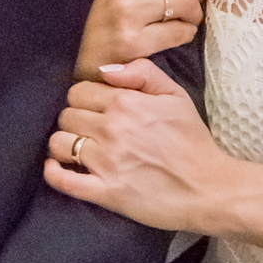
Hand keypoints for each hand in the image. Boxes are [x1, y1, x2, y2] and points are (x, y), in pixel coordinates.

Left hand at [45, 57, 234, 231]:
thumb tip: (105, 70)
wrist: (209, 188)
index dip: (85, 98)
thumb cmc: (193, 141)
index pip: (79, 91)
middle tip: (91, 129)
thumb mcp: (176, 95)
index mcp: (127, 103)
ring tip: (79, 148)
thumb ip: (142, 72)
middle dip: (76, 119)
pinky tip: (56, 167)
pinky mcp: (106, 192)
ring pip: (59, 143)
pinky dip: (53, 172)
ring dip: (65, 144)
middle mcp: (112, 130)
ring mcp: (106, 162)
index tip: (96, 108)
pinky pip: (63, 180)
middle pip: (67, 115)